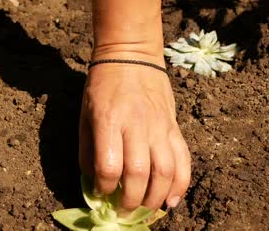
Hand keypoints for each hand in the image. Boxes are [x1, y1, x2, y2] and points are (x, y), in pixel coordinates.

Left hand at [79, 59, 190, 210]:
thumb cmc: (103, 86)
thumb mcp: (85, 115)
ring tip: (145, 210)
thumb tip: (95, 186)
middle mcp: (137, 125)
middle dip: (130, 202)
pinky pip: (183, 160)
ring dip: (156, 198)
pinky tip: (171, 201)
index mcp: (109, 120)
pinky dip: (180, 185)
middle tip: (122, 213)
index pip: (110, 166)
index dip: (104, 188)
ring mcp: (160, 126)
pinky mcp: (174, 127)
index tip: (101, 194)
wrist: (132, 56)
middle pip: (139, 174)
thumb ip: (88, 152)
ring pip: (165, 171)